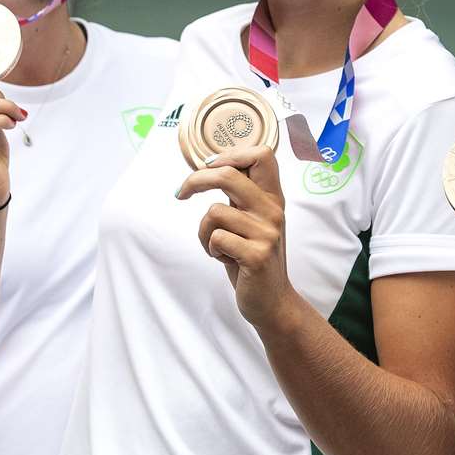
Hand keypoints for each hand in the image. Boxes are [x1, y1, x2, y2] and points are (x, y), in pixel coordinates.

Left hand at [175, 145, 300, 329]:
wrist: (272, 301)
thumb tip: (212, 166)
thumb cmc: (253, 257)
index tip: (209, 167)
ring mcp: (267, 233)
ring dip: (204, 231)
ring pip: (214, 212)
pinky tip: (225, 259)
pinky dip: (210, 249)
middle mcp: (273, 210)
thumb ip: (241, 195)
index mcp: (273, 197)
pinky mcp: (257, 255)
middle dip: (196, 181)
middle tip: (181, 194)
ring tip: (217, 246)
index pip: (261, 154)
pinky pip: (216, 238)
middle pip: (228, 175)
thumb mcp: (252, 220)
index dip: (230, 154)